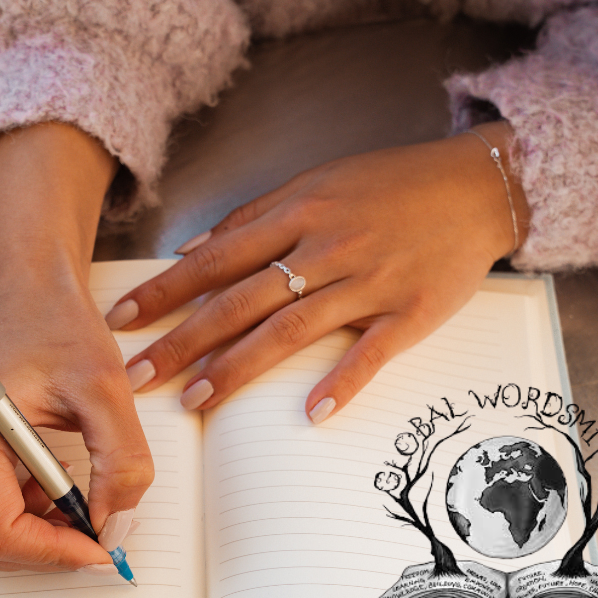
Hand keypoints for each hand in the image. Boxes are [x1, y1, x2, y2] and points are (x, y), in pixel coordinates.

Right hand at [0, 123, 153, 571]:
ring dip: (24, 531)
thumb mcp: (109, 387)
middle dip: (41, 548)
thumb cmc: (59, 322)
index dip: (54, 554)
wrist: (23, 283)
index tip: (101, 549)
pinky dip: (6, 509)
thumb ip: (122, 463)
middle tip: (91, 526)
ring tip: (69, 491)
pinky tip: (44, 477)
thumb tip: (113, 527)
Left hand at [106, 121, 529, 421]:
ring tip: (195, 401)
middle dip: (183, 341)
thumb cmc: (388, 183)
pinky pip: (370, 353)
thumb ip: (254, 217)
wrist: (475, 186)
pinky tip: (310, 414)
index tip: (123, 319)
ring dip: (239, 368)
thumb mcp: (315, 183)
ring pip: (291, 330)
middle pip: (241, 301)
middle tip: (138, 376)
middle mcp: (325, 247)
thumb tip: (192, 249)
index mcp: (298, 213)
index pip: (215, 258)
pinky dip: (341, 383)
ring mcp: (368, 282)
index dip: (165, 291)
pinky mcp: (409, 312)